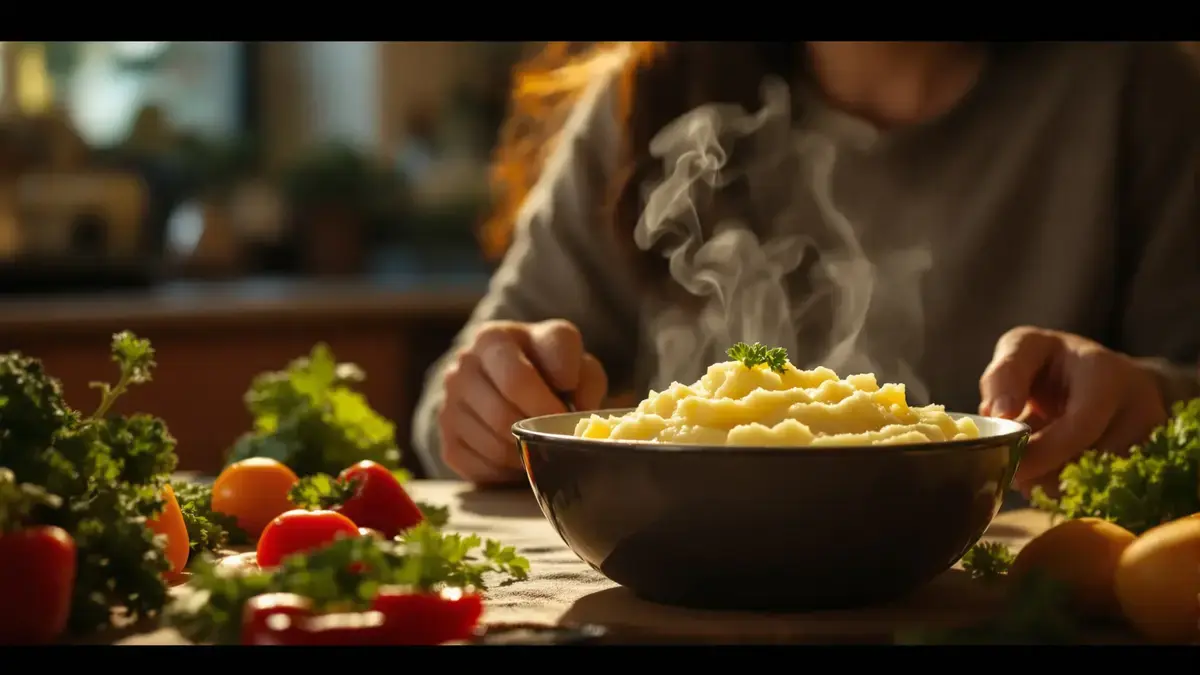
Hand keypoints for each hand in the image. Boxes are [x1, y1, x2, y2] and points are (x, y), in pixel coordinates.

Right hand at [439, 319, 607, 485]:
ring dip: (525, 453)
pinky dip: (507, 471)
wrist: (515, 382)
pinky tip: (521, 455)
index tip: (566, 413)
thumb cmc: (551, 369)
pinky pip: (480, 467)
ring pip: (493, 446)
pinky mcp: (447, 440)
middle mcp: (463, 367)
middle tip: (556, 436)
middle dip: (537, 432)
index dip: (548, 404)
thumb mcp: (576, 360)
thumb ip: (585, 377)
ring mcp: (449, 404)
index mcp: (492, 339)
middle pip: (502, 417)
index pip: (516, 379)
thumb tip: (575, 408)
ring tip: (542, 444)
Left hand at [978, 326, 1166, 495]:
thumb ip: (1005, 375)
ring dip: (1059, 485)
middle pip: (1094, 463)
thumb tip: (1000, 413)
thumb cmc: (1054, 360)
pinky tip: (1053, 473)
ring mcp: (1151, 437)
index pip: (1082, 426)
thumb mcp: (1024, 348)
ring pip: (1102, 483)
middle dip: (1048, 475)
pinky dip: (1074, 489)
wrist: (1104, 372)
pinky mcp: (1151, 461)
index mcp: (1106, 375)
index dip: (1044, 453)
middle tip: (1016, 475)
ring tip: (1032, 470)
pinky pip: (1110, 490)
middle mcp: (1140, 406)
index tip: (1013, 467)